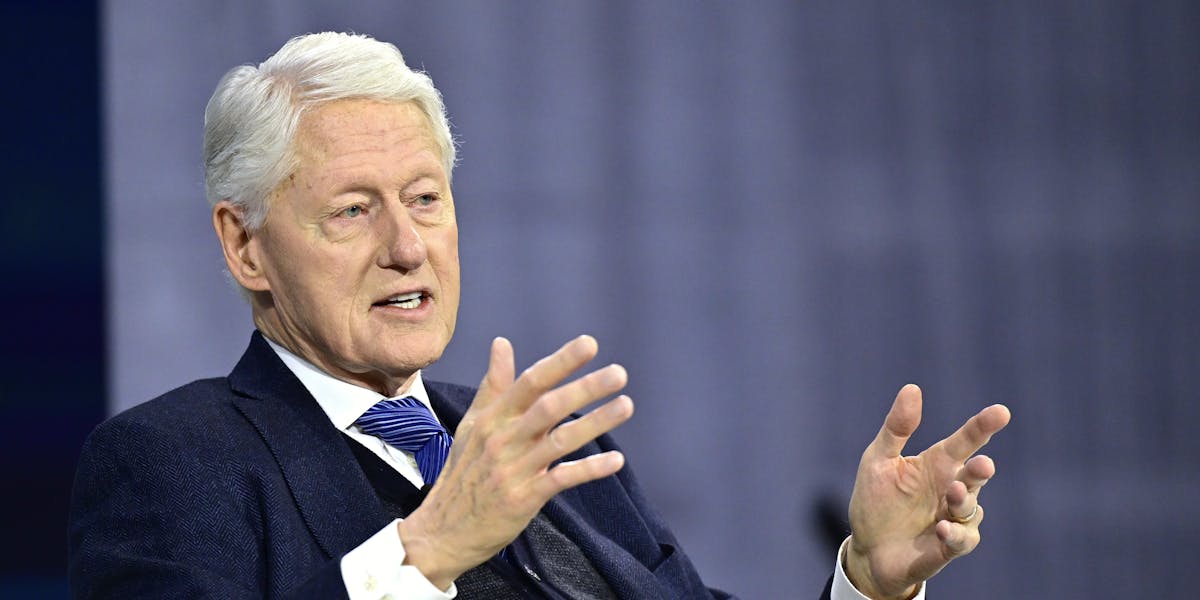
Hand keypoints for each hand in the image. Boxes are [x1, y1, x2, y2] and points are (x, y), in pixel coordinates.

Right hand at [398, 335, 632, 588]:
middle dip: (585, 388)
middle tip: (619, 373)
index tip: (589, 344)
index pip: (530, 382)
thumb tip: (502, 342)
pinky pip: (561, 479)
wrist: (444, 530)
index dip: (560, 362)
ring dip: (595, 422)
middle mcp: (503, 440)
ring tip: (625, 405)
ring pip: (560, 440)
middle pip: (548, 407)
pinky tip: (616, 460)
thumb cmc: (464, 473)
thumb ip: (493, 385)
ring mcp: (513, 470)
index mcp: (492, 419)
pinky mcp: (523, 498)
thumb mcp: (472, 425)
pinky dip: (589, 469)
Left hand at [844, 384, 1010, 599]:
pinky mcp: (949, 547)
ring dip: (964, 501)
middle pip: (975, 475)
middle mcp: (951, 488)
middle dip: (980, 470)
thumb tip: (912, 388)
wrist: (868, 550)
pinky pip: (963, 540)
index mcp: (937, 463)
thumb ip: (896, 428)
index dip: (983, 426)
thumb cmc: (876, 501)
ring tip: (952, 495)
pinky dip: (956, 534)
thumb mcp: (879, 460)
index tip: (1001, 412)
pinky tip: (942, 528)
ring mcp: (954, 518)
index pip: (965, 441)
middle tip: (981, 464)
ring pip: (972, 508)